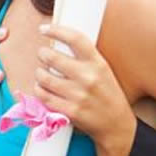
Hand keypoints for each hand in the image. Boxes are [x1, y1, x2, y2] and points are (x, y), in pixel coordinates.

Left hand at [34, 25, 135, 148]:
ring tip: (42, 73)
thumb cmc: (108, 95)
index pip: (75, 39)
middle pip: (52, 57)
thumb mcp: (103, 71)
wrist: (117, 125)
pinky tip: (42, 88)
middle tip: (43, 54)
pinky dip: (39, 90)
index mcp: (98, 64)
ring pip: (43, 77)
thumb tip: (59, 41)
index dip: (56, 30)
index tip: (44, 29)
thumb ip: (85, 58)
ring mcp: (78, 95)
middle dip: (42, 54)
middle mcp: (88, 77)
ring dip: (39, 73)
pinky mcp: (69, 111)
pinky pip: (43, 96)